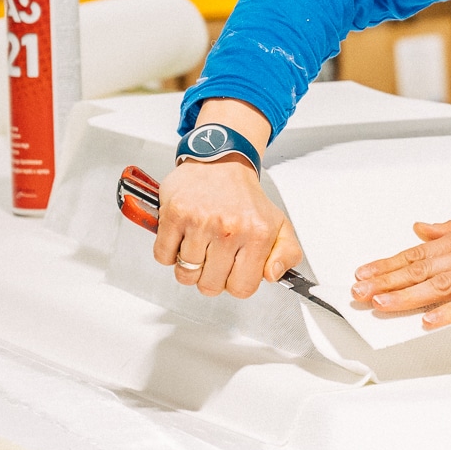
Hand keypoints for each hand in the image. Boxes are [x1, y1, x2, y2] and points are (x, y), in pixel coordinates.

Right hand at [153, 99, 297, 297]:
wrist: (221, 161)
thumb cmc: (245, 198)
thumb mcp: (279, 225)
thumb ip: (287, 254)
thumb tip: (272, 275)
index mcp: (257, 234)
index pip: (242, 288)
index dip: (235, 284)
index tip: (233, 271)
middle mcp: (229, 228)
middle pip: (210, 286)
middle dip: (211, 277)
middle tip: (214, 257)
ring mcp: (200, 222)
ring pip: (185, 274)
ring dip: (189, 265)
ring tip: (199, 246)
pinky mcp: (175, 214)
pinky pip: (163, 256)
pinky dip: (169, 253)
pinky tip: (183, 238)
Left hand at [351, 198, 450, 328]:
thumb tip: (421, 229)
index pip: (417, 252)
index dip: (388, 264)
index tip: (365, 273)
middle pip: (421, 268)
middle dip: (386, 280)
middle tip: (359, 291)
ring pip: (439, 284)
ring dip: (407, 295)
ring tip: (381, 304)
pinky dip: (450, 312)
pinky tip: (429, 321)